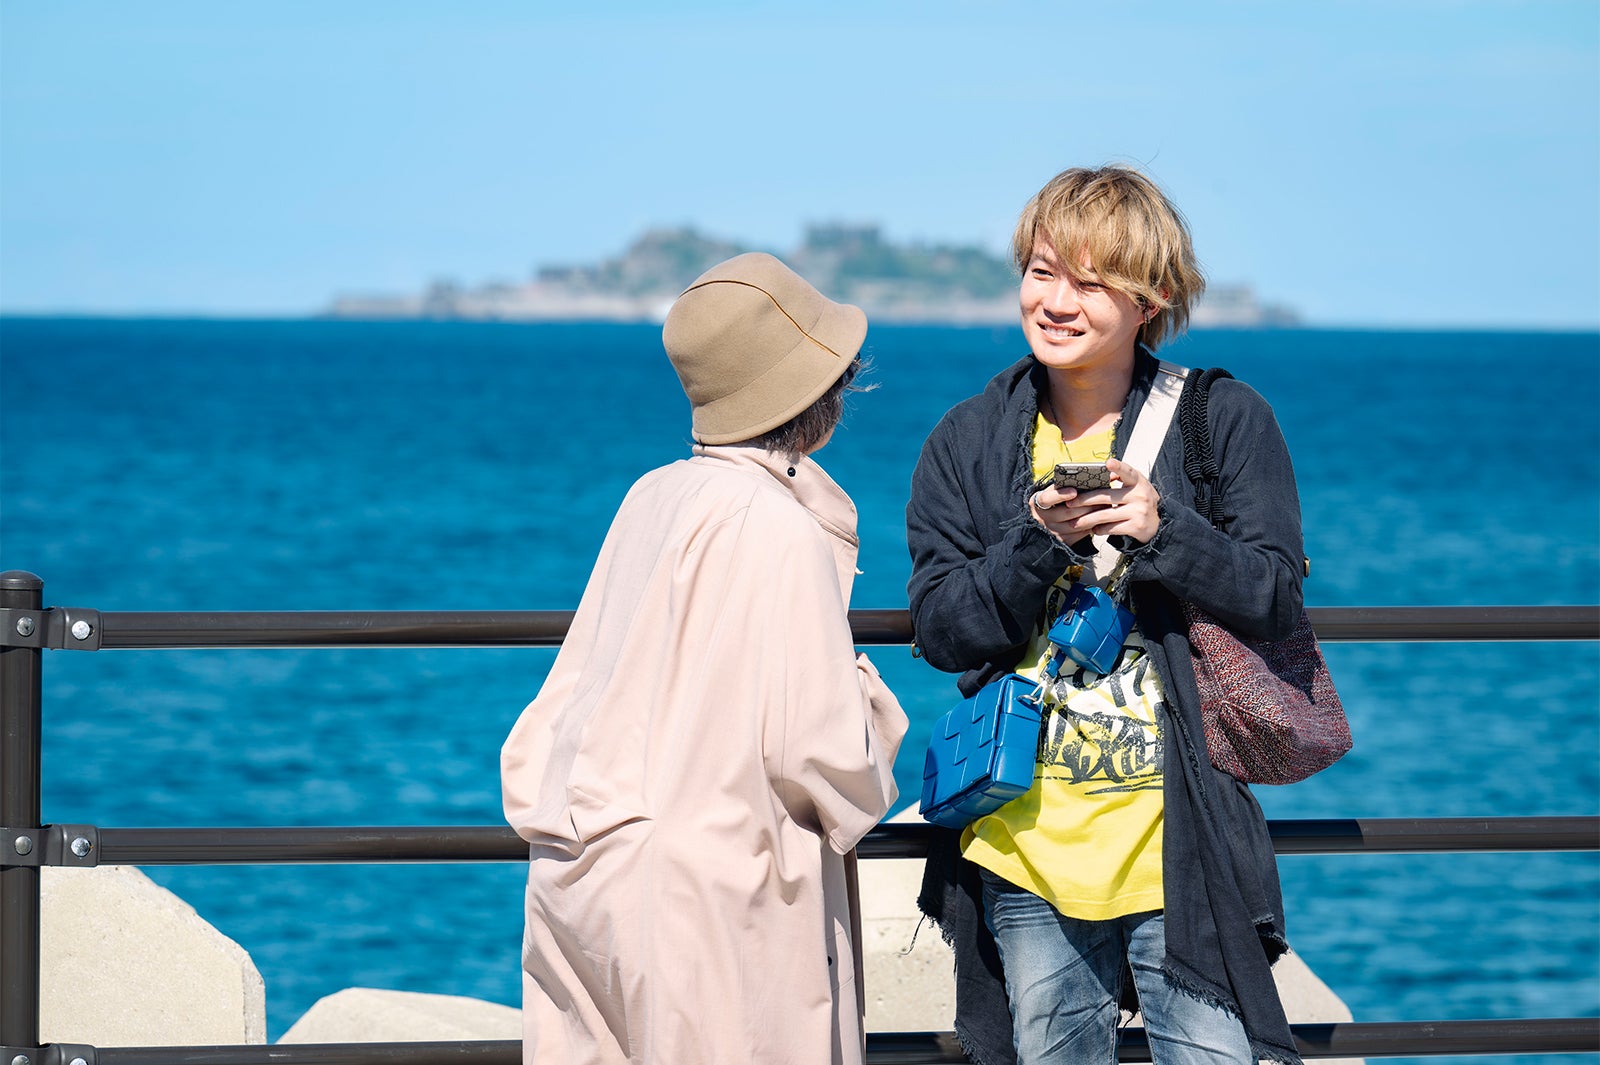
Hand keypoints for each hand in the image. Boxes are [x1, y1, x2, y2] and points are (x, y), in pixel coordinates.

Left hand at [1029, 458, 1160, 543]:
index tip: (1108, 463)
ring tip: (1074, 522)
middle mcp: (1140, 495)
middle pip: (1106, 496)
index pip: (1127, 472)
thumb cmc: (1139, 501)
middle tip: (1070, 503)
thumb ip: (1121, 478)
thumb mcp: (1135, 486)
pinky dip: (1100, 529)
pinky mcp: (1136, 526)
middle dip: (1085, 500)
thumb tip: (1100, 471)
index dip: (1118, 467)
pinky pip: (1111, 528)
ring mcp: (1139, 511)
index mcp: (1138, 481)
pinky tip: (1093, 529)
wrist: (1157, 525)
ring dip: (1087, 519)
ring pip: (1105, 515)